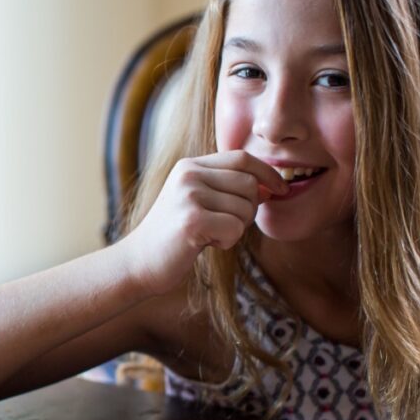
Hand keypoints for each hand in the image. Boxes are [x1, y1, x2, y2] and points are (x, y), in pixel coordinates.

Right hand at [122, 150, 287, 294]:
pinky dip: (226, 242)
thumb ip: (227, 189)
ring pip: (245, 209)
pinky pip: (235, 229)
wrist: (138, 262)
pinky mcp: (192, 220)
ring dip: (235, 229)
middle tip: (224, 226)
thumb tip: (272, 186)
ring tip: (207, 235)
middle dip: (248, 210)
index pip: (242, 158)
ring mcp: (188, 195)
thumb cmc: (173, 235)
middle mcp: (188, 174)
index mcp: (189, 166)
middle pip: (249, 184)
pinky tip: (203, 244)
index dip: (267, 173)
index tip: (281, 190)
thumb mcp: (197, 201)